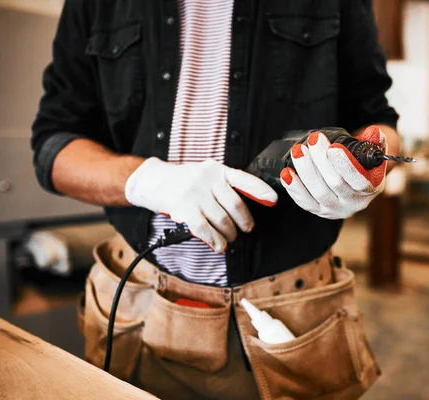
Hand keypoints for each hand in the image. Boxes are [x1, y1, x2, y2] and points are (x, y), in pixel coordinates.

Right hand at [125, 158, 277, 252]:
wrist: (154, 180)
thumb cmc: (186, 181)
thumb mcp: (207, 175)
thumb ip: (226, 186)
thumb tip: (250, 204)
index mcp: (217, 170)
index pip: (243, 179)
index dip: (260, 190)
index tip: (274, 200)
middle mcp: (207, 179)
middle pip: (235, 205)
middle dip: (244, 222)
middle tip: (247, 230)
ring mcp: (195, 194)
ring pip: (222, 219)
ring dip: (229, 234)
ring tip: (231, 239)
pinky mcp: (183, 209)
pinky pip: (204, 229)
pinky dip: (215, 240)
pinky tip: (219, 245)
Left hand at [280, 126, 386, 218]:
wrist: (353, 184)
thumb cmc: (362, 166)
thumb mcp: (372, 154)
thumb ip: (375, 141)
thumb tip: (374, 131)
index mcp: (371, 188)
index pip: (358, 179)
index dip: (345, 164)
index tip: (333, 147)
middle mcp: (354, 203)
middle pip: (335, 183)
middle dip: (321, 160)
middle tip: (313, 140)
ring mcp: (335, 209)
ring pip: (318, 192)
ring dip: (306, 170)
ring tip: (298, 151)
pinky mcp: (319, 211)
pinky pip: (305, 202)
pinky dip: (295, 187)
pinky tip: (287, 173)